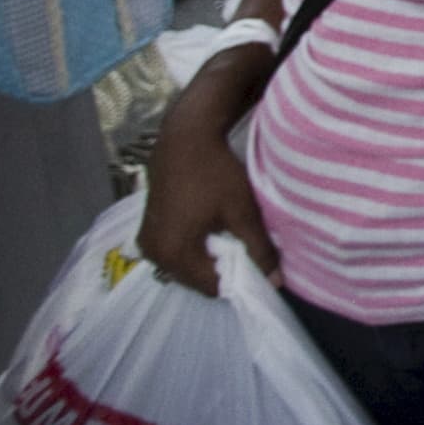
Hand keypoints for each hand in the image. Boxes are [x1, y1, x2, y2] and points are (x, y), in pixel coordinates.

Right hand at [139, 112, 273, 296]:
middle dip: (223, 268)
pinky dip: (195, 246)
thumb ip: (259, 249)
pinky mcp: (148, 228)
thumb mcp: (243, 212)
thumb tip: (275, 281)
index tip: (256, 261)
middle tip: (245, 245)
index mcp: (174, 254)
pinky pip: (176, 250)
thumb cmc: (215, 173)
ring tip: (229, 233)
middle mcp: (154, 254)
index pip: (212, 287)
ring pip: (187, 265)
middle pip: (196, 279)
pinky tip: (212, 226)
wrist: (185, 137)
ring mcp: (147, 241)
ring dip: (209, 257)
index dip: (239, 279)